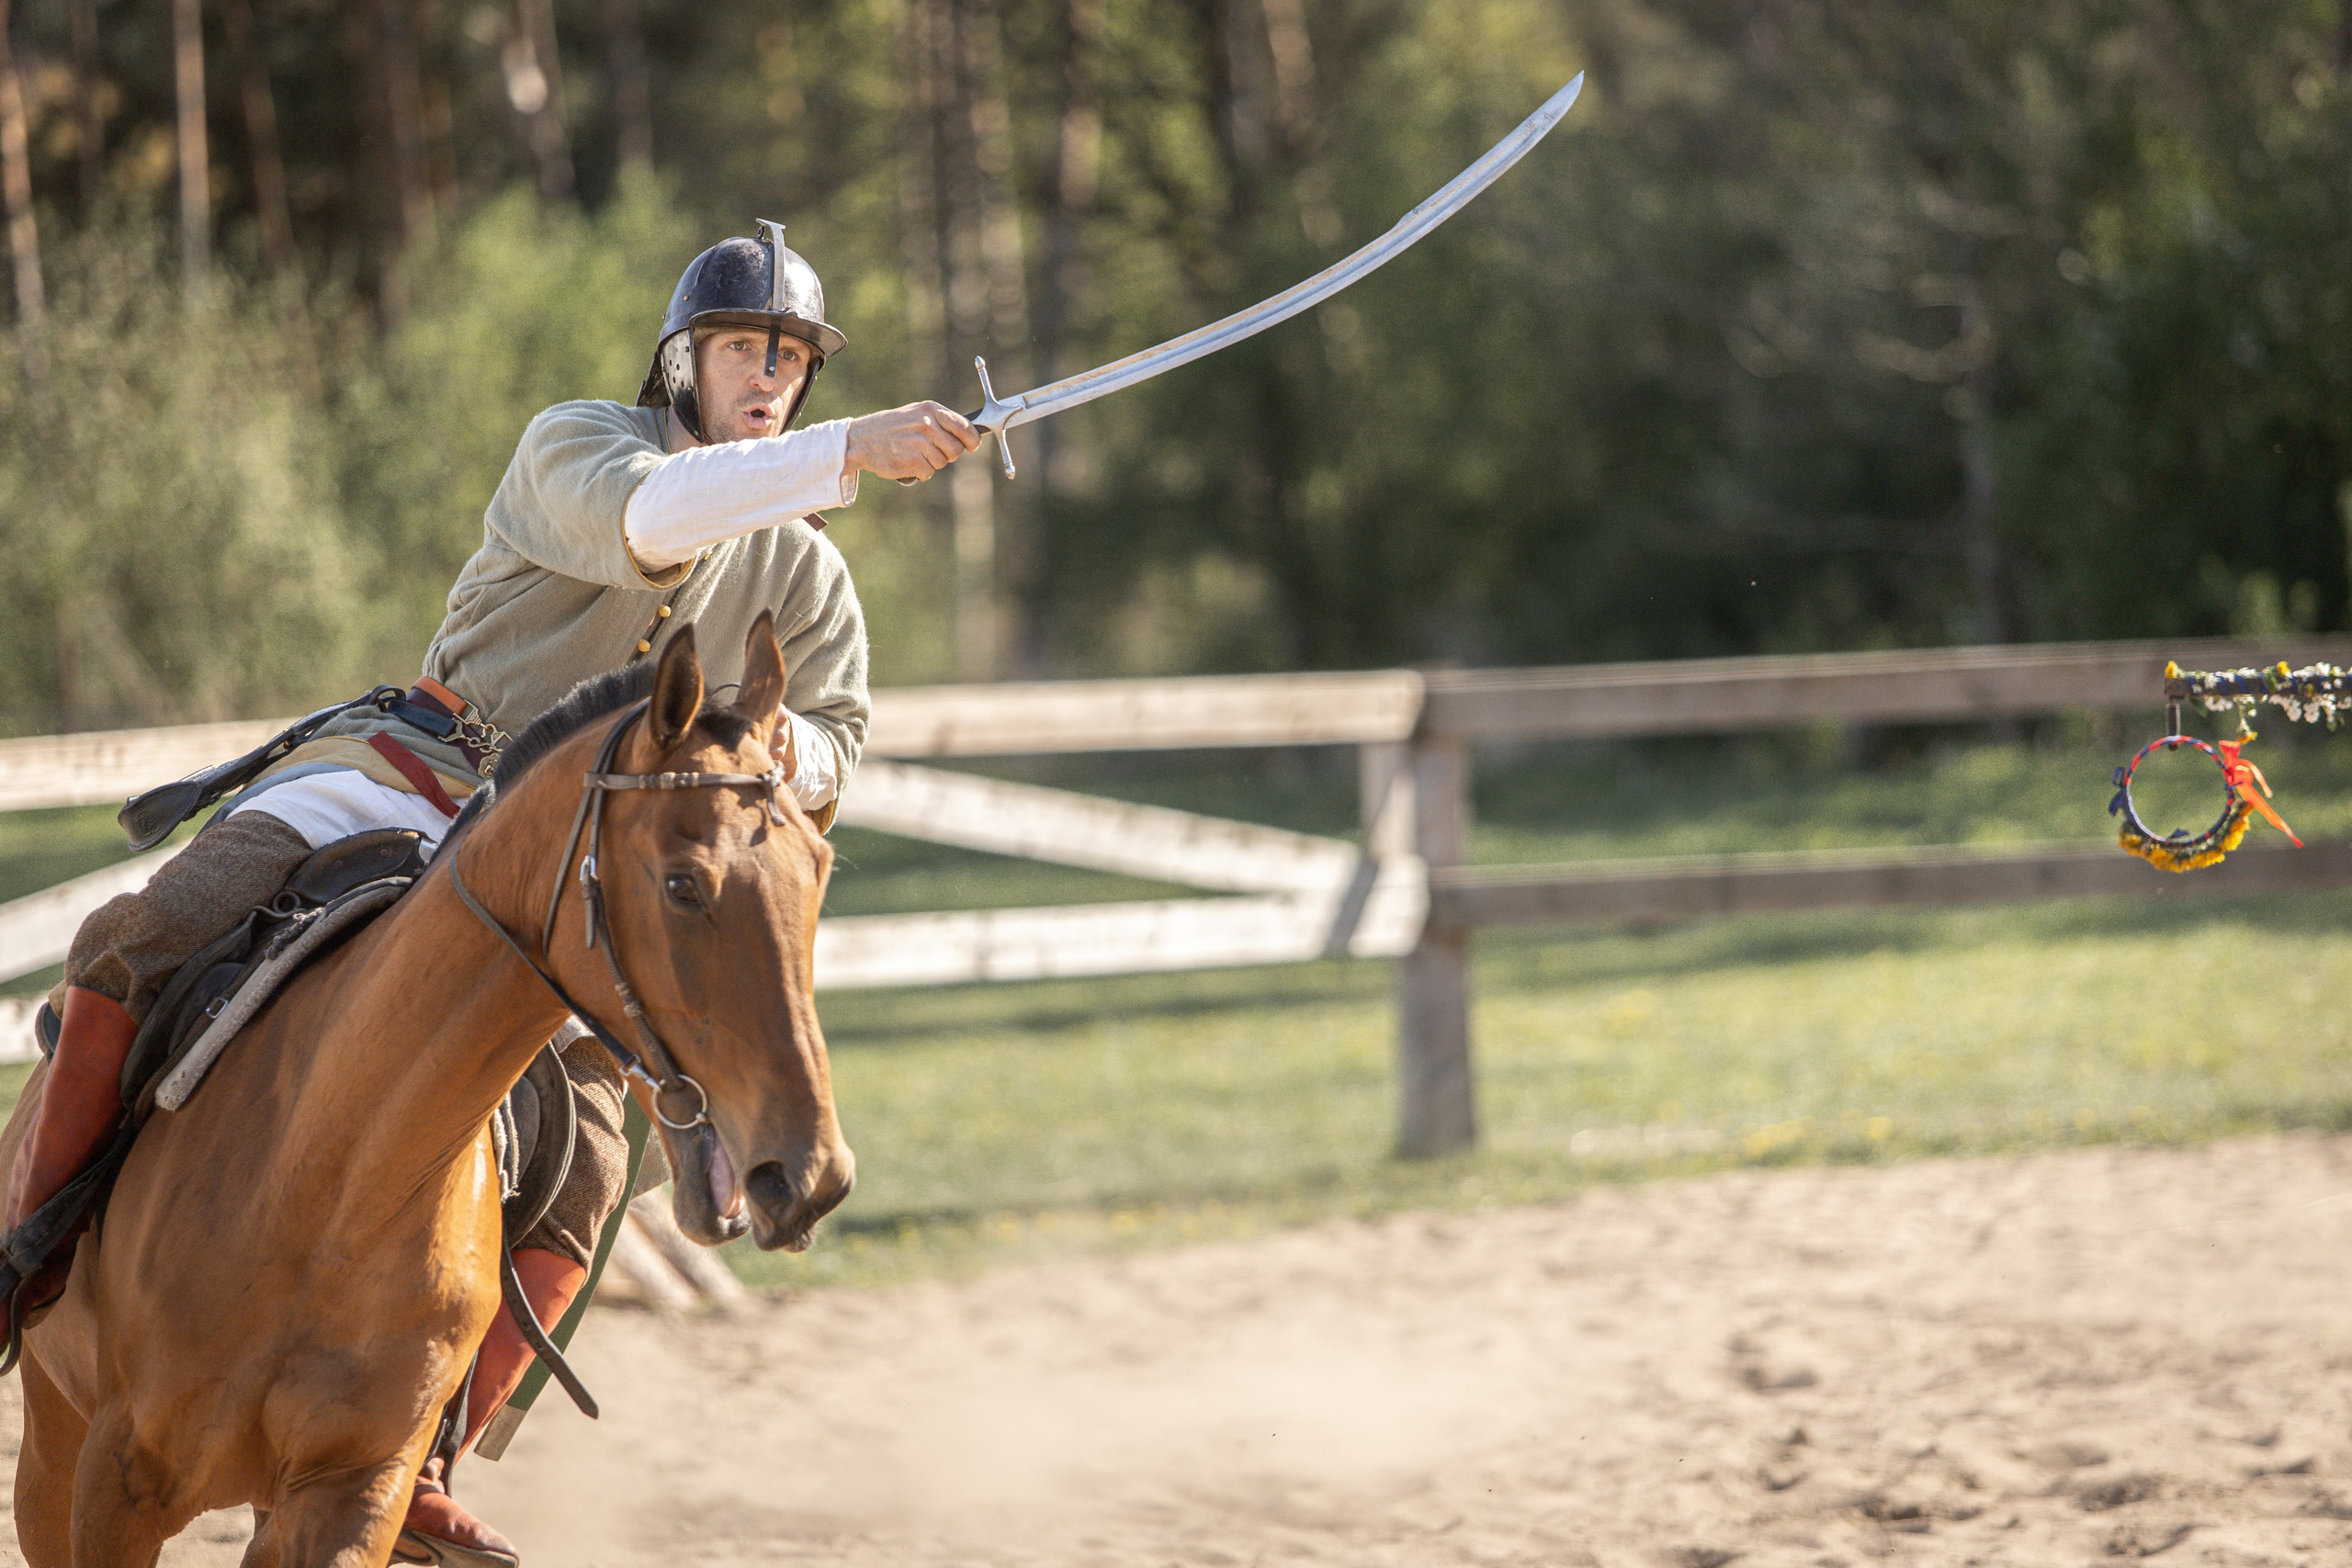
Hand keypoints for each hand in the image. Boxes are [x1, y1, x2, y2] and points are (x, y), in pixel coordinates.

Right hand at [843, 402, 980, 483]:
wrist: (860, 440)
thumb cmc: (890, 428)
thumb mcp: (915, 413)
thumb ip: (939, 421)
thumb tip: (968, 433)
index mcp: (930, 409)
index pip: (964, 426)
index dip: (972, 440)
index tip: (972, 446)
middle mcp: (927, 423)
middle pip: (956, 449)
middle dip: (947, 455)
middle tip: (931, 453)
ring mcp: (920, 442)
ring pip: (942, 463)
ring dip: (931, 464)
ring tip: (913, 455)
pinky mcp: (912, 460)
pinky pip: (928, 473)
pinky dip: (920, 474)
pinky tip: (908, 464)